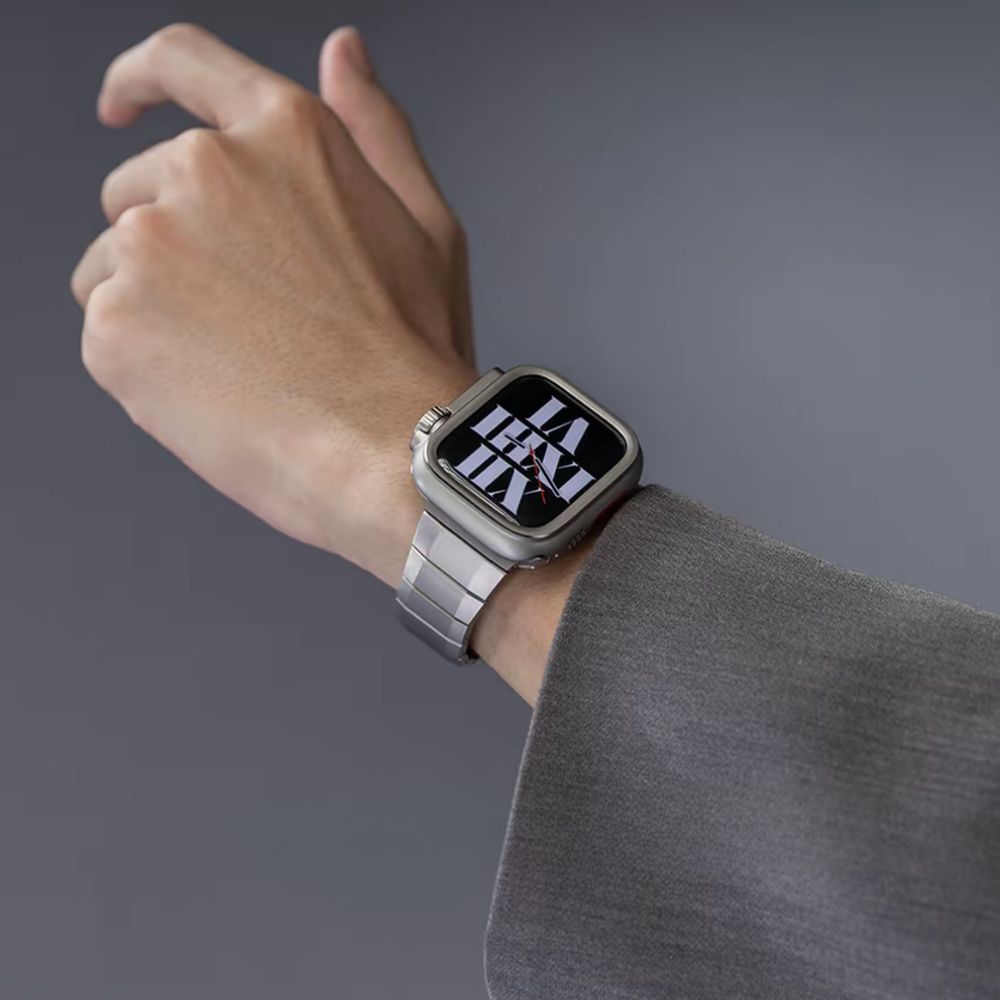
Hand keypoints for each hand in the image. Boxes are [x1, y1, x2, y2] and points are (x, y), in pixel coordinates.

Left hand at [71, 24, 475, 585]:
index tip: (122, 104)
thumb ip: (374, 127)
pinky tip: (214, 391)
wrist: (390, 453)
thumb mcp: (422, 222)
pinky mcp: (116, 325)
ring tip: (237, 361)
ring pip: (112, 266)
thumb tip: (343, 52)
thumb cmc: (414, 351)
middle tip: (246, 315)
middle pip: (137, 189)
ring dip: (156, 305)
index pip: (183, 63)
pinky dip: (145, 362)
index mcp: (283, 135)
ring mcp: (151, 247)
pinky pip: (107, 332)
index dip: (141, 79)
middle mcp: (205, 171)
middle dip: (175, 242)